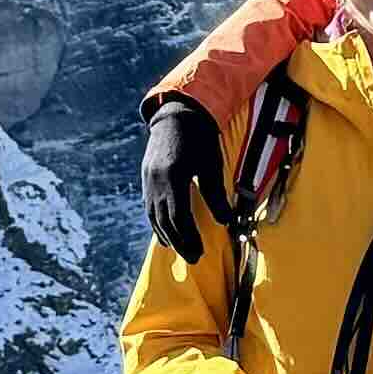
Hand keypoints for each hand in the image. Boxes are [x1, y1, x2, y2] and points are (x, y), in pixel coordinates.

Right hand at [140, 93, 228, 263]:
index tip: (201, 252)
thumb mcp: (211, 165)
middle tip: (193, 258)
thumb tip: (226, 221)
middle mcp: (156, 182)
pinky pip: (150, 207)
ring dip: (168, 236)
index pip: (179, 216)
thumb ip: (216, 195)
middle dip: (179, 242)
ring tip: (180, 251)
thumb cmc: (199, 138)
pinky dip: (157, 224)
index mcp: (174, 177)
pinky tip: (165, 235)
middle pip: (165, 221)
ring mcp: (148, 180)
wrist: (176, 114)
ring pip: (155, 216)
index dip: (189, 237)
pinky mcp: (146, 179)